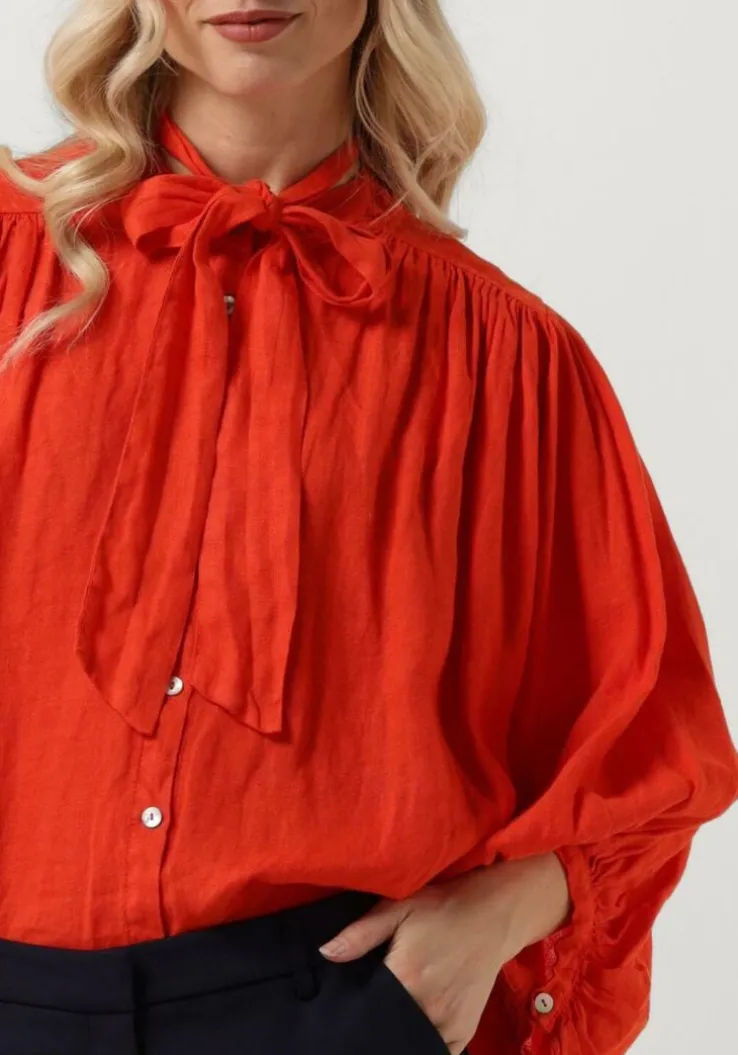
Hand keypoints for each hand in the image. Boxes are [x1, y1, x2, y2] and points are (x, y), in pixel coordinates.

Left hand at [317, 853, 570, 1053]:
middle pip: (388, 1029)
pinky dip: (422, 1045)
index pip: (367, 1010)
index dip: (352, 1011)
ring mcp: (447, 1024)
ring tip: (385, 1022)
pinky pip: (437, 1051)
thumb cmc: (442, 907)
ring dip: (397, 1036)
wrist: (494, 914)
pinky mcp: (463, 1031)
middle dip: (374, 1025)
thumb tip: (325, 954)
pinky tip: (408, 1033)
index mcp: (405, 977)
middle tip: (365, 1014)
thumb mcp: (399, 908)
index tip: (342, 1010)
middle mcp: (426, 1007)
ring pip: (411, 1042)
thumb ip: (360, 934)